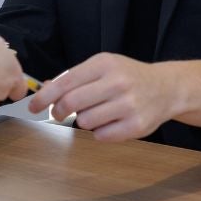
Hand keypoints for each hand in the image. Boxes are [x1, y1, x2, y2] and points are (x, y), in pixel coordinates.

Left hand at [27, 53, 179, 141]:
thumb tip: (45, 88)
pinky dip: (100, 132)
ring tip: (97, 112)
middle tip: (58, 114)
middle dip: (58, 111)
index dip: (45, 97)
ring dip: (83, 120)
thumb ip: (75, 77)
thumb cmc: (129, 77)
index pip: (66, 82)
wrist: (167, 88)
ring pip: (85, 121)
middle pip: (71, 103)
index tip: (34, 106)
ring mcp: (128, 105)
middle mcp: (117, 82)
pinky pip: (101, 136)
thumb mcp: (104, 67)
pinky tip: (111, 122)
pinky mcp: (136, 126)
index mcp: (105, 64)